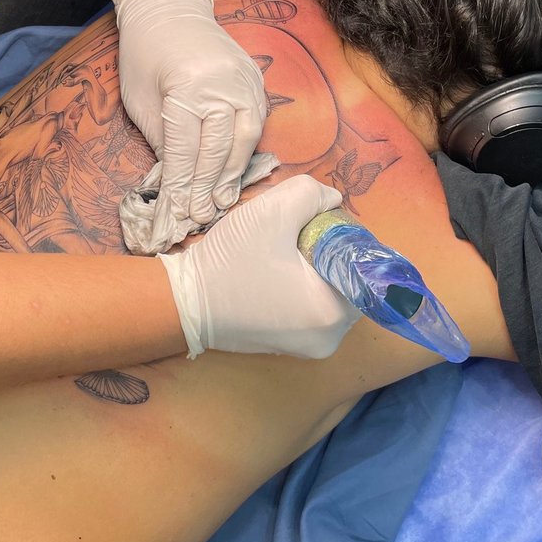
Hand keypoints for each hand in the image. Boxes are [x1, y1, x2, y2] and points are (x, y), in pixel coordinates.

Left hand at [112, 0, 267, 250]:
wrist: (169, 7)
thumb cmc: (145, 55)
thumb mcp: (141, 101)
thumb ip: (162, 141)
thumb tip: (176, 184)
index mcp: (187, 87)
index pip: (185, 150)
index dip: (181, 185)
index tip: (178, 213)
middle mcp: (222, 84)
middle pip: (218, 149)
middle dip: (208, 187)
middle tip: (202, 216)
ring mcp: (244, 80)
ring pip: (245, 139)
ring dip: (233, 174)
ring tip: (222, 201)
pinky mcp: (256, 80)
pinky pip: (256, 123)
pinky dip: (246, 151)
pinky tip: (236, 171)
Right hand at [159, 175, 359, 358]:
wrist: (182, 302)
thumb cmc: (230, 260)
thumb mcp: (273, 211)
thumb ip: (314, 194)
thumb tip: (333, 201)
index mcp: (334, 312)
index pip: (359, 261)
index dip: (340, 234)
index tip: (311, 222)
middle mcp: (330, 338)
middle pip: (346, 277)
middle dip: (326, 250)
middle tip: (293, 233)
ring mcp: (310, 347)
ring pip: (328, 291)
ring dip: (312, 267)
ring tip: (280, 252)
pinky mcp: (291, 347)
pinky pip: (310, 307)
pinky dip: (300, 286)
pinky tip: (273, 272)